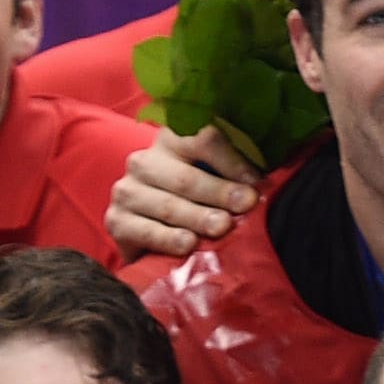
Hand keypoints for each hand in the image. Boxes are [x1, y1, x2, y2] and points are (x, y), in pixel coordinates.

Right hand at [105, 127, 260, 260]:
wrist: (149, 238)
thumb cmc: (193, 206)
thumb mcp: (213, 181)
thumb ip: (234, 175)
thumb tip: (268, 182)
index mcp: (171, 141)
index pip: (201, 139)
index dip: (231, 160)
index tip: (256, 182)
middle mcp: (144, 161)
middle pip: (186, 176)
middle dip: (219, 192)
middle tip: (244, 205)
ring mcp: (127, 191)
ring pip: (167, 204)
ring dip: (197, 217)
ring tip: (221, 228)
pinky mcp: (116, 220)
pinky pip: (144, 230)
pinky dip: (167, 238)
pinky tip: (187, 245)